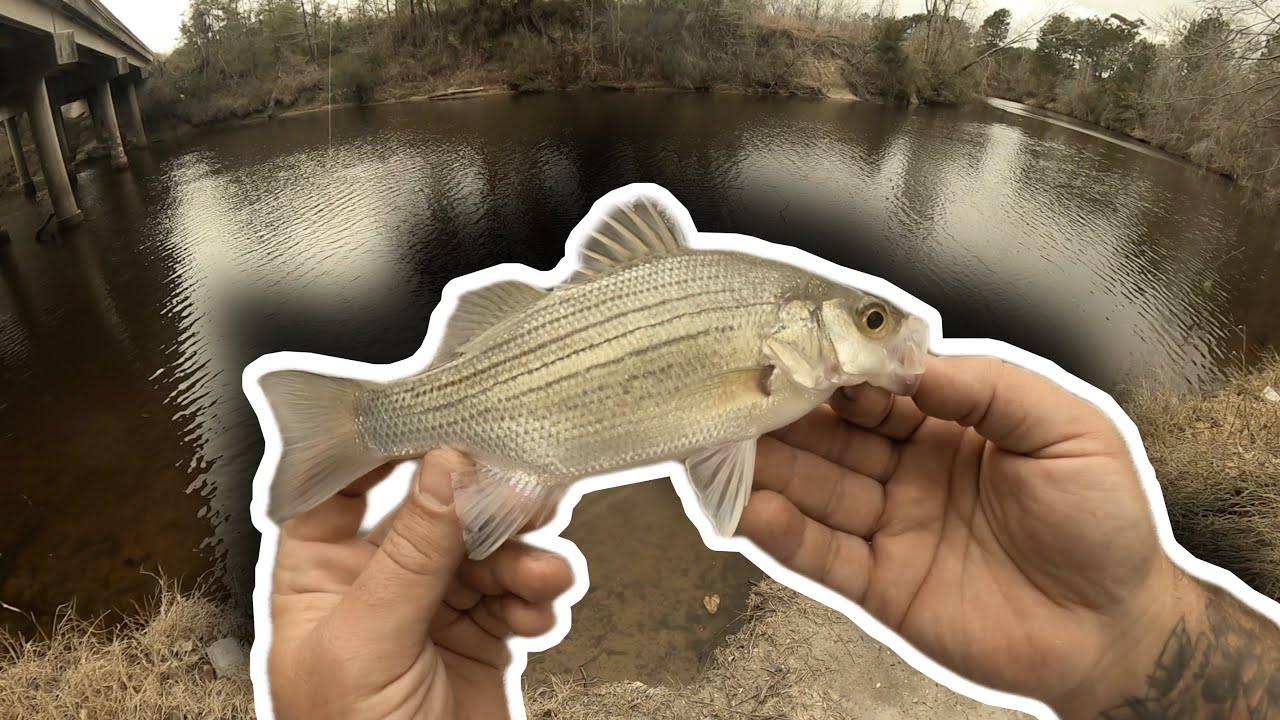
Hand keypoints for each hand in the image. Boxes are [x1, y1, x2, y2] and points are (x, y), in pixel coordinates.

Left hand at [267, 448, 574, 719]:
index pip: (342, 483)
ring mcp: (432, 607)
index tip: (437, 416)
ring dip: (523, 554)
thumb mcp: (369, 643)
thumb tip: (445, 468)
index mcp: (318, 573)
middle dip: (481, 500)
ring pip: (486, 547)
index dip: (383, 445)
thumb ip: (410, 553)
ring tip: (544, 571)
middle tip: (525, 489)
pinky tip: (540, 609)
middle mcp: (375, 581)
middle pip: (433, 507)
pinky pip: (517, 590)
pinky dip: (538, 593)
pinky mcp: (482, 636)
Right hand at [739, 354, 1197, 715]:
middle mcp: (909, 471)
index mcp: (949, 425)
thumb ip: (990, 388)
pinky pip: (822, 556)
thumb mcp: (1067, 430)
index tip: (795, 352)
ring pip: (816, 489)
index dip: (837, 373)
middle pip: (832, 436)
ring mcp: (891, 528)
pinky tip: (748, 510)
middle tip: (734, 393)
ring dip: (767, 467)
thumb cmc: (1106, 525)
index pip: (876, 391)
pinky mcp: (880, 586)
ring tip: (719, 445)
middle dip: (783, 414)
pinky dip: (781, 534)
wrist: (1116, 631)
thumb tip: (913, 364)